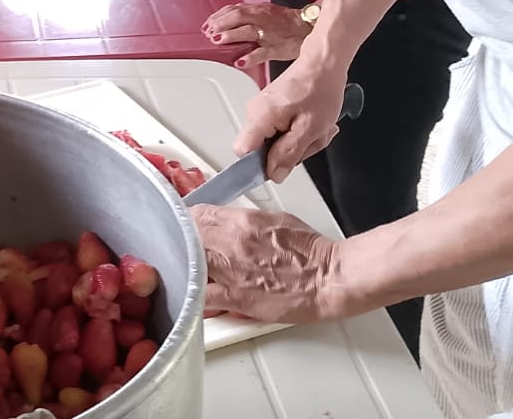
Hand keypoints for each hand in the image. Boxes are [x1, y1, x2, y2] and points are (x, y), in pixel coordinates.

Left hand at [193, 205, 349, 322]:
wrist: (329, 278)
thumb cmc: (310, 250)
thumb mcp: (273, 219)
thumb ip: (242, 220)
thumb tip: (224, 221)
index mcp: (240, 221)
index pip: (196, 214)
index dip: (187, 221)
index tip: (187, 227)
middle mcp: (231, 244)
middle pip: (187, 237)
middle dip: (183, 242)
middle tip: (184, 247)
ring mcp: (231, 272)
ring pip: (189, 264)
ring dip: (187, 265)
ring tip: (190, 269)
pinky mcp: (237, 298)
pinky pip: (202, 297)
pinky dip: (195, 294)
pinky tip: (195, 293)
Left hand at [202, 2, 311, 66]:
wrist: (308, 28)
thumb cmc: (285, 22)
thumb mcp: (264, 12)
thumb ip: (246, 16)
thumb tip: (225, 21)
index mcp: (257, 10)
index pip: (233, 9)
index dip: (218, 16)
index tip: (207, 24)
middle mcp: (262, 19)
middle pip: (238, 16)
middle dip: (221, 23)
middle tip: (209, 32)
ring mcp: (269, 34)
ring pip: (248, 31)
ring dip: (231, 35)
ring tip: (217, 41)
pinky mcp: (276, 48)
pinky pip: (262, 53)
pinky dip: (250, 57)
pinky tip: (240, 61)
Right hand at [234, 54, 349, 180]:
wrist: (323, 63)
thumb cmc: (320, 88)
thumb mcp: (311, 128)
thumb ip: (289, 153)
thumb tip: (274, 173)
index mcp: (260, 116)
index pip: (242, 152)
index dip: (259, 165)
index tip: (278, 165)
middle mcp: (254, 112)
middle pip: (261, 150)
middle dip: (287, 153)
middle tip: (308, 140)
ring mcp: (262, 109)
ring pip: (273, 142)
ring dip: (296, 142)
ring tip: (314, 129)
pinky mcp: (271, 108)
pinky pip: (279, 131)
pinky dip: (297, 132)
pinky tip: (310, 123)